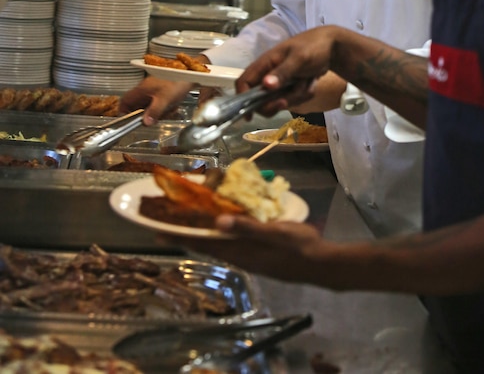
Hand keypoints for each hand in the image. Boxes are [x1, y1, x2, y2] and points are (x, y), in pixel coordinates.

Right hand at [118, 76, 192, 123]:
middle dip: (146, 115)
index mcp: (142, 89)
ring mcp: (154, 89)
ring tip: (168, 111)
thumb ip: (154, 112)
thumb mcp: (165, 100)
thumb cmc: (177, 82)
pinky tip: (173, 107)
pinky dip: (165, 108)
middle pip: (137, 106)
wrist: (191, 73)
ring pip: (149, 105)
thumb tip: (145, 122)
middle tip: (154, 119)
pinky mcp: (162, 90)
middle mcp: (146, 88)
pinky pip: (158, 103)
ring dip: (157, 112)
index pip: (125, 100)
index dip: (124, 111)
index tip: (128, 121)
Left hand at [173, 215, 327, 282]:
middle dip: (187, 234)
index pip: (204, 243)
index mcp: (241, 251)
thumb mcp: (274, 233)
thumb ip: (247, 227)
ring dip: (203, 235)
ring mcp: (250, 257)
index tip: (157, 231)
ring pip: (219, 245)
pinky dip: (221, 235)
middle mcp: (241, 256)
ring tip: (189, 224)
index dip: (181, 236)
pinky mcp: (259, 256)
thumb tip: (217, 222)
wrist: (321, 264)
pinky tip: (223, 228)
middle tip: (167, 224)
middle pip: (207, 245)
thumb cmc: (298, 247)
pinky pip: (232, 244)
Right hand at [234, 27, 340, 113]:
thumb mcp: (299, 58)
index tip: (249, 115)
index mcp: (265, 63)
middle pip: (261, 99)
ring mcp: (281, 82)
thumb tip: (266, 85)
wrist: (333, 47)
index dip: (242, 98)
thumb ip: (283, 72)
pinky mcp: (292, 87)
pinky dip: (304, 94)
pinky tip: (311, 82)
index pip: (244, 82)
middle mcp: (269, 74)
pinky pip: (293, 100)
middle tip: (286, 100)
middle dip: (276, 102)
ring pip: (280, 101)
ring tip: (307, 81)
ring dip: (295, 96)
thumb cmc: (313, 47)